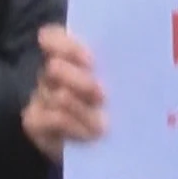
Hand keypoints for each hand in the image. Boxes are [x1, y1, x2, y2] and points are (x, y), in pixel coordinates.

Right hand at [25, 25, 106, 162]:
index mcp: (69, 56)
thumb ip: (118, 68)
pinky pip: (54, 119)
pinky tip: (92, 136)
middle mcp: (51, 73)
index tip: (91, 60)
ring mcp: (40, 96)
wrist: (98, 140)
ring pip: (59, 97)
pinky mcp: (34, 120)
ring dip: (84, 111)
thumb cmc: (115, 102)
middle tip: (103, 96)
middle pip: (56, 68)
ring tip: (104, 124)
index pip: (53, 37)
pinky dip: (76, 127)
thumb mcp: (119, 82)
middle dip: (80, 81)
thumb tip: (143, 60)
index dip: (69, 46)